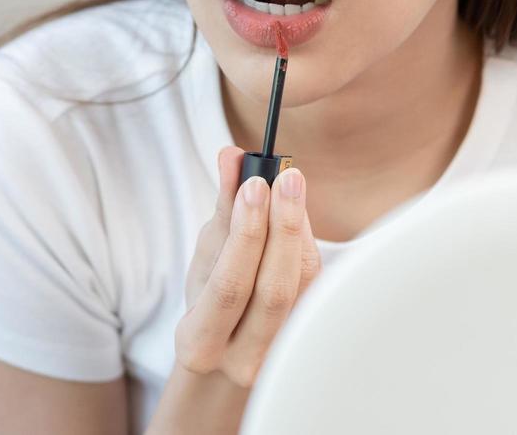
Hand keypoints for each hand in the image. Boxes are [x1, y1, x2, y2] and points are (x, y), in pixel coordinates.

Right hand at [174, 146, 323, 388]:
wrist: (229, 349)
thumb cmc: (210, 295)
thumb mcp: (206, 255)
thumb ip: (222, 206)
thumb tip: (231, 156)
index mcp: (200, 343)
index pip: (229, 286)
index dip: (246, 233)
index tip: (255, 185)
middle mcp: (243, 361)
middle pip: (273, 290)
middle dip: (282, 227)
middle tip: (285, 178)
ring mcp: (281, 356)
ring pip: (302, 287)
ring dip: (299, 231)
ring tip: (292, 186)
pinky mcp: (308, 339)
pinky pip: (315, 287)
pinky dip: (307, 245)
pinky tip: (298, 214)